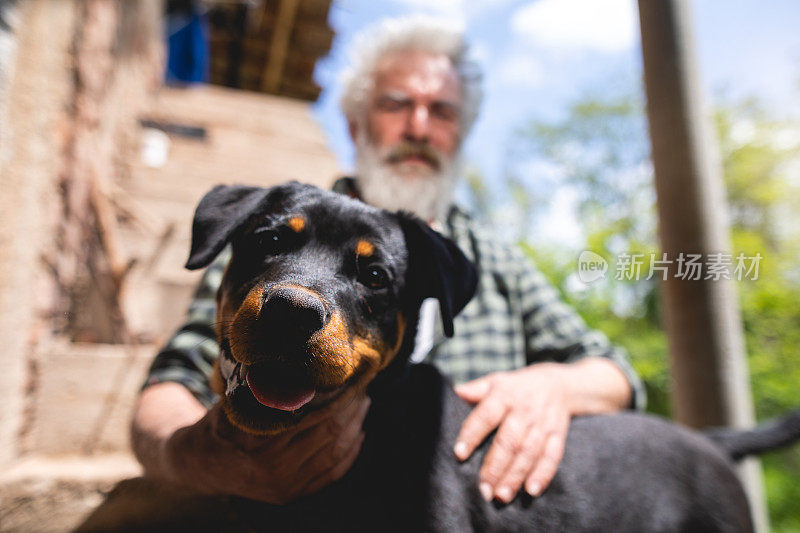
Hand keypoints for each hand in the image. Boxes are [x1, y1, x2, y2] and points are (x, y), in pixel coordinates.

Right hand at [162, 387, 369, 503]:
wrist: (203, 465)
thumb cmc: (223, 423)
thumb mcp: (237, 401)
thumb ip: (267, 388)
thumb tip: (303, 362)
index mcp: (260, 441)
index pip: (314, 413)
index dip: (337, 392)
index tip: (349, 374)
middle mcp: (274, 467)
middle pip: (329, 431)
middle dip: (351, 405)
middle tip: (363, 384)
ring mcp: (286, 485)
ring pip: (335, 451)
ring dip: (356, 425)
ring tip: (364, 402)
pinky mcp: (294, 494)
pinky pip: (333, 473)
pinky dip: (351, 451)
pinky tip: (359, 431)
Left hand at [453, 363, 571, 503]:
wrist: (558, 384)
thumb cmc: (516, 387)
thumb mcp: (495, 381)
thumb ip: (475, 389)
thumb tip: (453, 392)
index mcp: (504, 395)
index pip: (486, 415)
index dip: (472, 434)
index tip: (459, 454)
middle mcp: (524, 411)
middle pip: (509, 441)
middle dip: (496, 467)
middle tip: (483, 489)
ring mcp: (542, 424)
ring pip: (529, 452)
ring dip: (516, 476)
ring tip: (501, 496)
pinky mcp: (557, 436)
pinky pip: (552, 456)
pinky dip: (543, 474)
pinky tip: (531, 491)